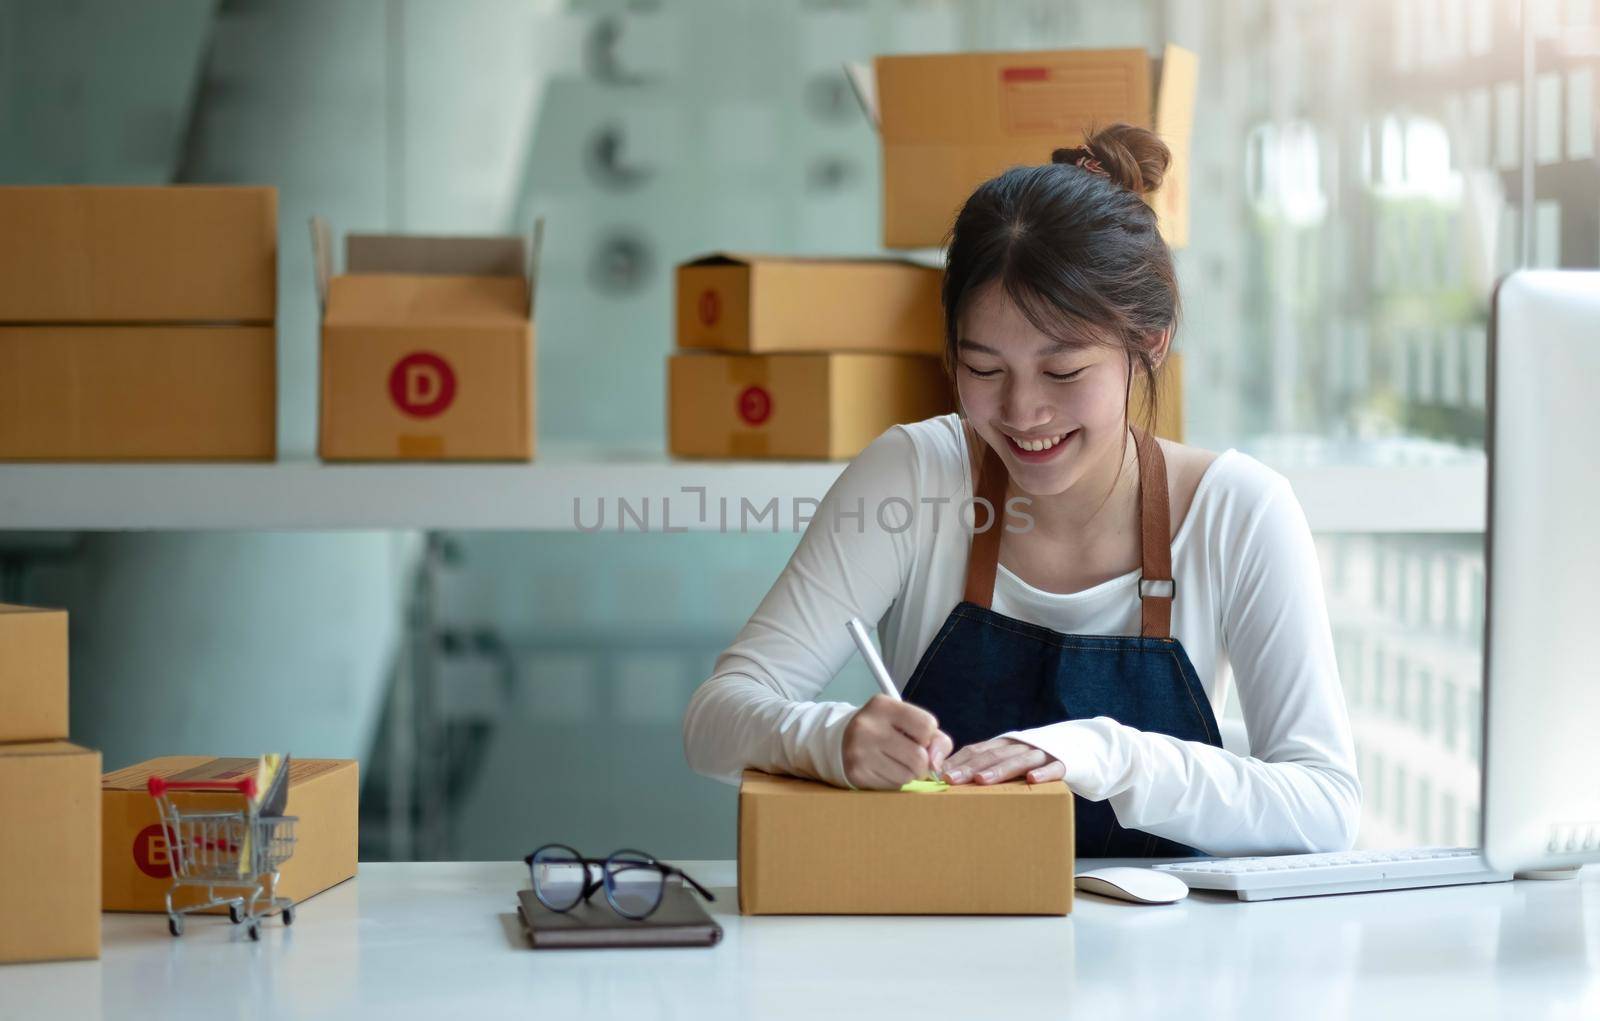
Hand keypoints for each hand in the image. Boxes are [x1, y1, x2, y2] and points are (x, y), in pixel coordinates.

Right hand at [842, 694, 953, 789]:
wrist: (843, 741)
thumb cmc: (885, 730)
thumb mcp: (907, 721)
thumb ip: (935, 738)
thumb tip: (935, 764)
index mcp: (883, 706)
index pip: (927, 725)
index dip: (928, 736)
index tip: (917, 737)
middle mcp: (868, 727)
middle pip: (919, 756)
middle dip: (922, 762)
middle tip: (909, 756)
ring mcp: (860, 752)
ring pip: (908, 776)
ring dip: (908, 774)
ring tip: (895, 763)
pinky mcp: (857, 774)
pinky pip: (893, 786)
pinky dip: (895, 781)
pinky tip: (883, 770)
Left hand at [942, 737, 1063, 785]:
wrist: (1086, 747)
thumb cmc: (1039, 762)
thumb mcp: (1014, 762)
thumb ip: (990, 768)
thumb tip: (954, 782)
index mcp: (1005, 746)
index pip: (977, 750)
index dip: (958, 761)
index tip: (939, 774)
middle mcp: (1020, 746)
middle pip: (992, 755)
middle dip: (969, 766)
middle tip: (951, 779)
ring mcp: (1043, 753)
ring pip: (1018, 760)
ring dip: (999, 770)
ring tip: (981, 780)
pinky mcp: (1066, 762)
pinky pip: (1054, 768)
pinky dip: (1044, 773)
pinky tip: (1033, 780)